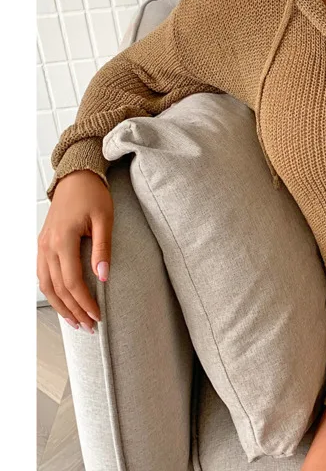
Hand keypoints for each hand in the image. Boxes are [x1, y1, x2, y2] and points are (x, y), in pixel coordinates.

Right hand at [37, 170, 112, 333]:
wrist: (76, 178)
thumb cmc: (93, 195)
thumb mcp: (105, 219)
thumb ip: (103, 248)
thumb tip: (104, 277)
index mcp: (63, 240)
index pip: (72, 282)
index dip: (84, 302)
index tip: (98, 316)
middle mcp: (47, 246)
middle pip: (57, 289)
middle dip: (73, 310)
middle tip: (89, 326)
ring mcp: (42, 246)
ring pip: (46, 285)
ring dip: (60, 306)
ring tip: (76, 321)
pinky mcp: (42, 245)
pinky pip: (42, 275)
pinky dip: (52, 292)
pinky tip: (63, 301)